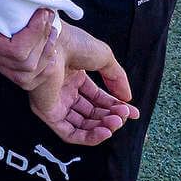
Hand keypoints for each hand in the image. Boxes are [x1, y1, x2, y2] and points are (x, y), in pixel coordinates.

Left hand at [0, 9, 137, 145]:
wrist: (53, 42)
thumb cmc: (73, 44)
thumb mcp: (104, 58)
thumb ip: (117, 79)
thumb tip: (127, 99)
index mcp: (74, 77)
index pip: (97, 99)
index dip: (115, 107)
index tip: (133, 112)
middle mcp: (64, 91)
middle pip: (91, 113)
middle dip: (111, 117)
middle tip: (124, 115)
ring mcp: (55, 102)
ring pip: (82, 126)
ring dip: (103, 128)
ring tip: (117, 121)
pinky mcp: (47, 112)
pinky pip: (68, 133)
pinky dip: (88, 137)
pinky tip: (105, 131)